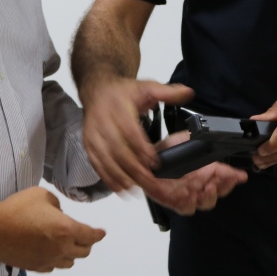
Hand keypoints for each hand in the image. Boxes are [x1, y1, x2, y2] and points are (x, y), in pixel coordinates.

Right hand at [0, 187, 105, 272]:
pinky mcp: (35, 266)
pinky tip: (51, 253)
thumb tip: (58, 212)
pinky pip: (53, 267)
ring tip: (69, 245)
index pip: (90, 235)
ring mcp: (48, 260)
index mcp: (66, 229)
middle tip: (87, 237)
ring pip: (69, 262)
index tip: (102, 233)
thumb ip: (57, 203)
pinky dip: (56, 260)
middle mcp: (60, 248)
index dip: (98, 234)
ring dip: (73, 254)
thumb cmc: (17, 209)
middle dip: (88, 244)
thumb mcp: (42, 195)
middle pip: (83, 252)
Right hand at [79, 77, 193, 192]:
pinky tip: (120, 187)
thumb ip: (168, 92)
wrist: (97, 91)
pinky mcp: (88, 144)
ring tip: (136, 188)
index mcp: (119, 106)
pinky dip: (107, 177)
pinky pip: (96, 163)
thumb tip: (188, 93)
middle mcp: (103, 121)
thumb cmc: (122, 92)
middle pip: (118, 149)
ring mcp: (93, 134)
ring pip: (106, 159)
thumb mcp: (146, 86)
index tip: (155, 163)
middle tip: (150, 181)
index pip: (130, 131)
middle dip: (134, 168)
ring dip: (120, 176)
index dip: (142, 149)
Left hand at [142, 132, 247, 213]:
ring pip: (205, 202)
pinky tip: (190, 196)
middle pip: (219, 191)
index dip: (234, 176)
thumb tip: (211, 136)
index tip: (241, 175)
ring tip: (209, 188)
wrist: (144, 159)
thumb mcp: (184, 139)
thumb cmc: (164, 150)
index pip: (224, 174)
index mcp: (205, 169)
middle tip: (225, 180)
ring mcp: (188, 193)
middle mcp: (199, 182)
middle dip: (225, 187)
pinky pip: (185, 208)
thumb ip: (198, 140)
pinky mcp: (174, 200)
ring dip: (210, 196)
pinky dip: (190, 204)